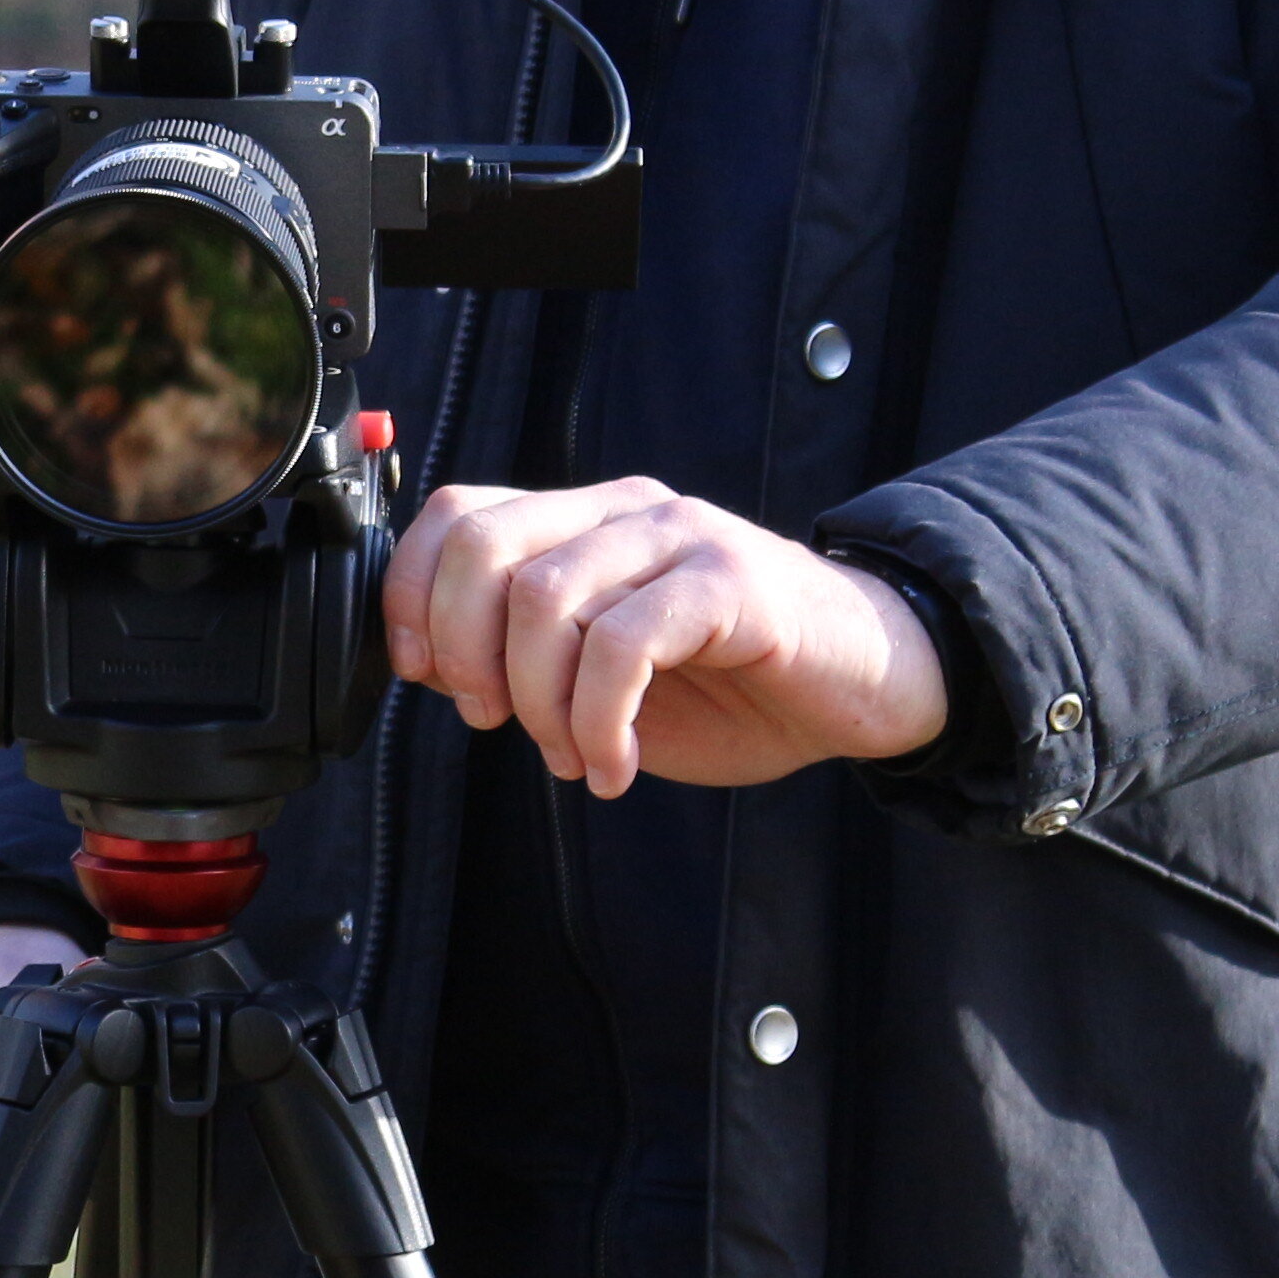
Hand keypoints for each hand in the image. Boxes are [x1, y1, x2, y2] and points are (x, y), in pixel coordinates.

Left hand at [384, 478, 949, 797]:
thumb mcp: (603, 680)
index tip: (423, 674)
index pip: (459, 515)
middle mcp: (624, 513)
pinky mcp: (730, 581)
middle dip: (463, 649)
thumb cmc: (737, 688)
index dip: (413, 594)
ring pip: (545, 596)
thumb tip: (436, 669)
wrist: (865, 688)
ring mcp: (679, 538)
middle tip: (495, 722)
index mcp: (584, 523)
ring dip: (537, 701)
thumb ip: (525, 660)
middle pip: (483, 545)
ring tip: (571, 757)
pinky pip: (625, 640)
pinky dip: (600, 718)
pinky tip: (613, 763)